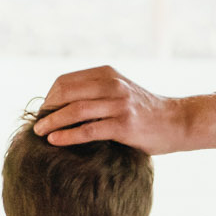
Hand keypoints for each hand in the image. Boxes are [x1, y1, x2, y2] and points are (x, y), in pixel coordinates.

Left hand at [34, 66, 215, 154]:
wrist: (178, 122)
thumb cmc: (145, 112)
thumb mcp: (120, 92)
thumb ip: (97, 93)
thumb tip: (61, 106)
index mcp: (107, 74)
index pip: (66, 81)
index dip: (50, 97)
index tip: (43, 113)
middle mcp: (112, 84)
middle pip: (66, 92)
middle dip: (47, 109)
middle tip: (37, 124)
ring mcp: (119, 104)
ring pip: (75, 110)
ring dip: (52, 122)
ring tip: (39, 133)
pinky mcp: (124, 125)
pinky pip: (88, 130)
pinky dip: (68, 135)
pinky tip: (55, 141)